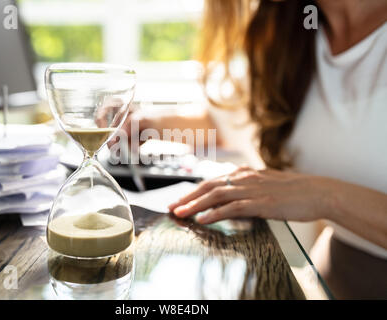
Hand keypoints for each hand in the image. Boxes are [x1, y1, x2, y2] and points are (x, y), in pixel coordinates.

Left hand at [168, 166, 329, 223]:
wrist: (317, 192)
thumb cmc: (293, 190)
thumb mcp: (265, 183)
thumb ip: (246, 185)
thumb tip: (230, 192)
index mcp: (245, 173)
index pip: (213, 180)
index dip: (194, 190)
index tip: (180, 199)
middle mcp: (245, 178)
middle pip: (209, 185)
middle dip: (187, 197)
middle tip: (171, 207)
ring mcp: (252, 189)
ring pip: (216, 195)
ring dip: (195, 205)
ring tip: (180, 213)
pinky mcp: (261, 203)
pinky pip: (232, 207)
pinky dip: (215, 213)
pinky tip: (203, 219)